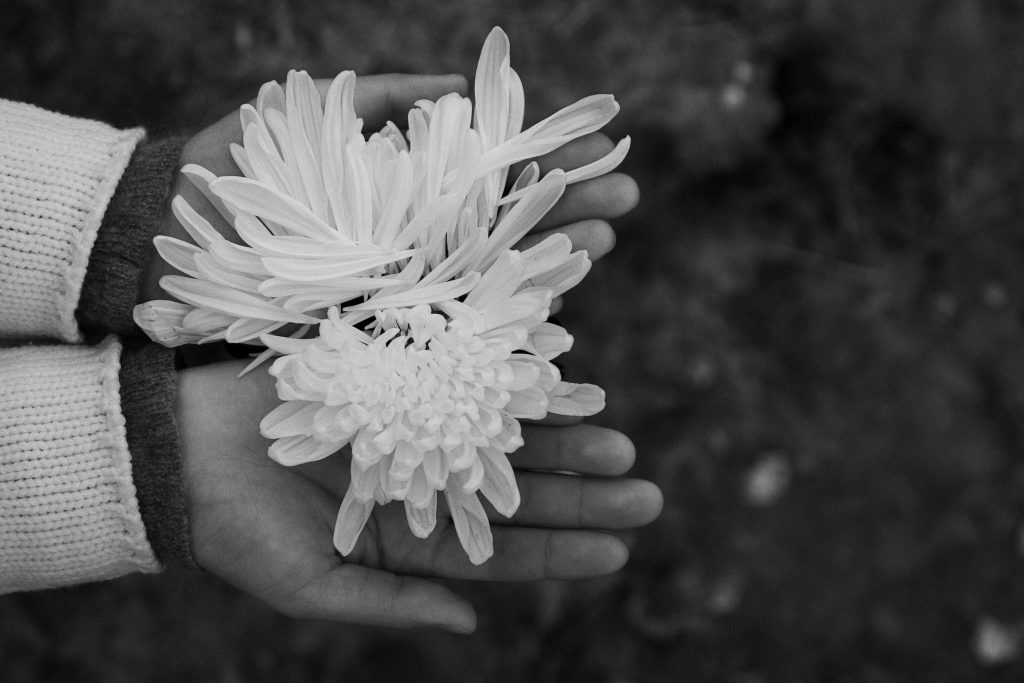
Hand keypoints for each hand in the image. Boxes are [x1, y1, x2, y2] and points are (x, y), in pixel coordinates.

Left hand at [141, 73, 638, 308]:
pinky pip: (444, 332)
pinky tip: (551, 309)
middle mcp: (409, 248)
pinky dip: (496, 322)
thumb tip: (461, 82)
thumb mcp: (303, 120)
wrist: (162, 251)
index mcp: (399, 197)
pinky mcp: (374, 341)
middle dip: (566, 206)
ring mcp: (396, 295)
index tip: (599, 147)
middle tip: (627, 195)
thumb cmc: (228, 181)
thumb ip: (380, 99)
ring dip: (549, 258)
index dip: (543, 165)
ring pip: (487, 277)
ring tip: (607, 237)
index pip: (491, 180)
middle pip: (503, 226)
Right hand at [177, 360, 662, 631]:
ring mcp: (418, 422)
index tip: (621, 550)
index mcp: (412, 536)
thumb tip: (469, 621)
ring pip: (507, 433)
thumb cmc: (235, 529)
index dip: (563, 552)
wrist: (180, 448)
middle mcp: (426, 479)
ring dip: (564, 436)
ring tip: (620, 441)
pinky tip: (559, 375)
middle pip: (521, 491)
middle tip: (644, 490)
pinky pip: (468, 371)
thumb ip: (390, 602)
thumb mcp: (310, 584)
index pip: (503, 551)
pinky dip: (512, 374)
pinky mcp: (400, 371)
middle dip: (582, 493)